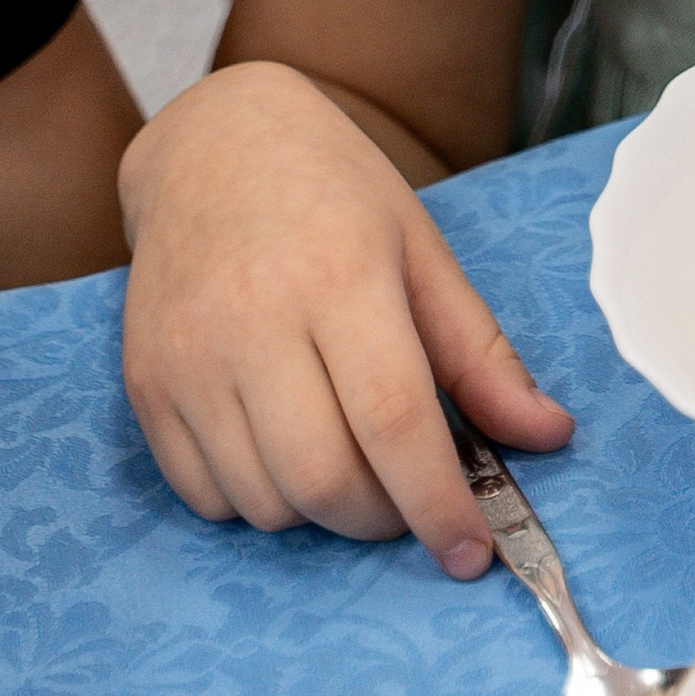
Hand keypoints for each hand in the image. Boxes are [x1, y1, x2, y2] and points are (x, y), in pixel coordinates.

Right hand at [119, 61, 570, 572]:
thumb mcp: (421, 249)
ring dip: (322, 512)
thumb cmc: (332, 191)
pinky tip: (283, 446)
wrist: (212, 144)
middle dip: (383, 518)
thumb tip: (549, 436)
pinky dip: (257, 501)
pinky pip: (205, 498)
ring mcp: (188, 358)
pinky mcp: (145, 384)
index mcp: (340, 276)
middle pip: (324, 480)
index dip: (439, 502)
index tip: (471, 552)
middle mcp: (254, 321)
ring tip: (348, 455)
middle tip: (409, 496)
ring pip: (265, 502)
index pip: (394, 421)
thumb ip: (480, 354)